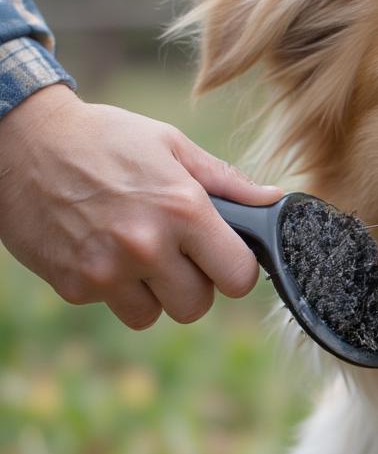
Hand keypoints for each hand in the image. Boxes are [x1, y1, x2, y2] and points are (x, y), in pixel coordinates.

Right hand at [0, 84, 281, 328]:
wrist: (20, 141)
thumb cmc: (105, 138)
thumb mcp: (171, 145)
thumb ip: (227, 181)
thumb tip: (275, 200)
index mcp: (183, 210)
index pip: (238, 277)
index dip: (234, 271)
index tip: (222, 258)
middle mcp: (147, 245)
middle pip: (197, 306)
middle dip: (193, 285)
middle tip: (176, 254)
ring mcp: (107, 270)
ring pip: (155, 315)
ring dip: (152, 293)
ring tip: (136, 252)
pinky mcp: (73, 285)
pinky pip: (113, 306)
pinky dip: (112, 288)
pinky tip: (100, 249)